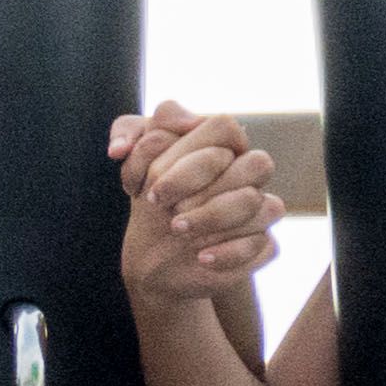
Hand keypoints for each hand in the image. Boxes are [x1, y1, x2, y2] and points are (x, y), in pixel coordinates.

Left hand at [109, 96, 281, 314]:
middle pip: (256, 163)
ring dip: (214, 216)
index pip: (226, 127)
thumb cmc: (151, 197)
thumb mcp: (133, 161)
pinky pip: (266, 245)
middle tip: (160, 205)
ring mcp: (260, 209)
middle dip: (200, 185)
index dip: (190, 152)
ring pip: (264, 204)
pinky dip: (231, 252)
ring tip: (176, 229)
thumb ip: (127, 134)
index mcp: (222, 145)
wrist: (154, 254)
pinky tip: (201, 258)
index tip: (153, 186)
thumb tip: (119, 148)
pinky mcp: (263, 244)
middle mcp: (248, 173)